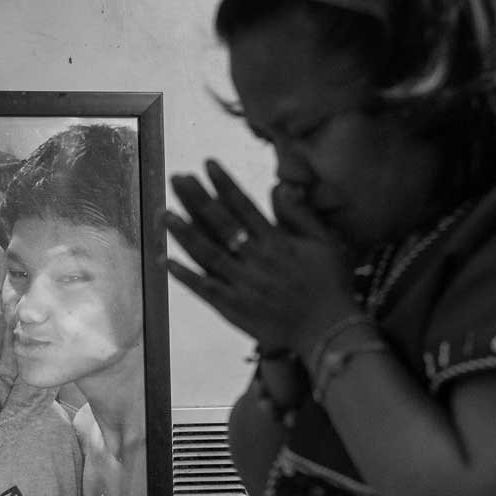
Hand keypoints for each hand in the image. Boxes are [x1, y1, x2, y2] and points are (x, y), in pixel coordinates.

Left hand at [161, 160, 358, 352]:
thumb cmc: (330, 284)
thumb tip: (278, 186)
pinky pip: (204, 288)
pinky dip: (185, 276)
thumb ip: (300, 215)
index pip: (244, 205)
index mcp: (276, 241)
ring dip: (184, 233)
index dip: (224, 184)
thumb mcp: (324, 243)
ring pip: (207, 253)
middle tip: (177, 178)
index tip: (208, 164)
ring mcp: (242, 283)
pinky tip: (165, 261)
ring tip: (165, 214)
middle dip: (197, 199)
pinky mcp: (233, 307)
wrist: (327, 331)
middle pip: (220, 224)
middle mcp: (256, 259)